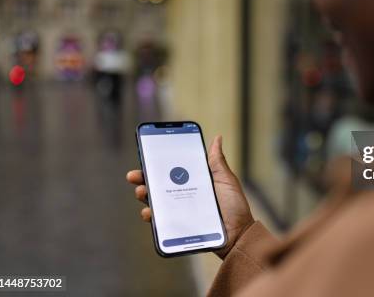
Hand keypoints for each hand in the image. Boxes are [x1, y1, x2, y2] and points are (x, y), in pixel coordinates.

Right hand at [126, 135, 253, 258]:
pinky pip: (161, 221)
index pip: (172, 170)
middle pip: (159, 185)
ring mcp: (179, 211)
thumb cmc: (234, 206)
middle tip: (134, 175)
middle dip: (143, 179)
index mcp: (193, 182)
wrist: (239, 234)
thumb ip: (217, 162)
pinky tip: (149, 213)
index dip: (157, 164)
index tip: (146, 156)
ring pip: (156, 202)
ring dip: (145, 196)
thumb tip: (217, 138)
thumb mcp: (226, 180)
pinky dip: (152, 216)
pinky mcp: (178, 226)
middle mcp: (183, 195)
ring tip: (142, 192)